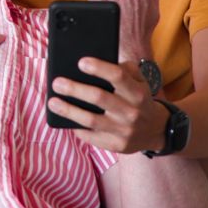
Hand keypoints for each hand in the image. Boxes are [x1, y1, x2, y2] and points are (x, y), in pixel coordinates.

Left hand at [48, 57, 166, 153]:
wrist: (155, 130)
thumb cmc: (139, 99)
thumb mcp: (140, 81)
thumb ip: (125, 69)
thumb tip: (99, 62)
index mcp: (137, 93)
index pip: (118, 76)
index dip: (99, 68)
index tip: (81, 62)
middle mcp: (131, 112)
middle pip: (99, 98)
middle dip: (75, 89)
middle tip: (57, 83)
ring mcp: (124, 131)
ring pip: (90, 120)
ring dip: (68, 110)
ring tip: (52, 102)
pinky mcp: (115, 145)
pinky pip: (90, 137)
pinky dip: (76, 128)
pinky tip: (64, 119)